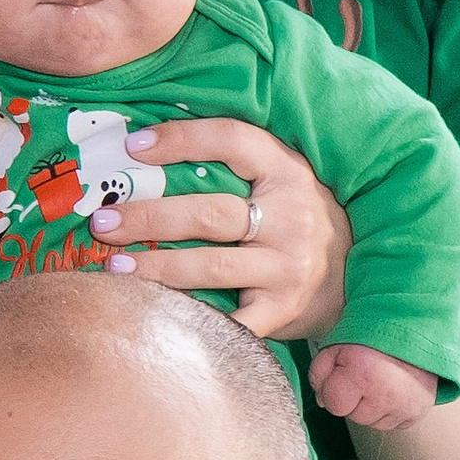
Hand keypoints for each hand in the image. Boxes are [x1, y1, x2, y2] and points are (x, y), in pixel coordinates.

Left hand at [114, 121, 348, 339]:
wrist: (357, 278)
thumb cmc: (301, 220)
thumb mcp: (285, 180)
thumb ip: (238, 164)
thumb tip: (148, 148)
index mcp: (288, 171)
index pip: (231, 140)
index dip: (181, 138)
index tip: (132, 147)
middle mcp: (292, 217)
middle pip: (209, 213)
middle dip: (149, 217)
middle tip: (102, 222)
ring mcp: (288, 266)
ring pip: (210, 266)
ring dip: (156, 267)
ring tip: (114, 267)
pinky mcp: (283, 309)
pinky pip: (230, 319)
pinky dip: (192, 320)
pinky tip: (155, 318)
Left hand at [308, 340, 436, 431]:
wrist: (415, 328)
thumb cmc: (376, 334)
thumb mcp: (338, 344)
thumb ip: (320, 373)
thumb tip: (322, 400)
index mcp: (362, 373)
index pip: (334, 405)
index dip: (334, 390)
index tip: (343, 377)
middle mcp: (385, 394)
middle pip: (354, 416)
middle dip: (354, 399)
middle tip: (365, 376)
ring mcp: (404, 405)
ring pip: (373, 423)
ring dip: (372, 407)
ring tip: (380, 381)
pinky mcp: (417, 411)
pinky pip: (393, 423)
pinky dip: (390, 411)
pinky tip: (391, 390)